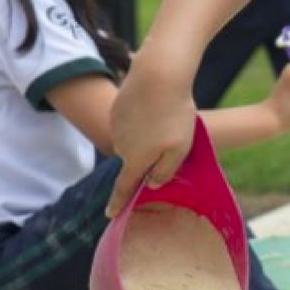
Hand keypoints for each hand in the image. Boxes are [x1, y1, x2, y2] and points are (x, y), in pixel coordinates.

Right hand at [106, 54, 198, 216]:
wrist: (158, 74)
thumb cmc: (174, 114)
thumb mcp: (180, 148)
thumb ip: (165, 171)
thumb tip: (151, 184)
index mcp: (136, 159)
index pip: (125, 187)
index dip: (118, 203)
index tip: (110, 215)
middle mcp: (121, 145)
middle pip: (135, 159)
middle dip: (149, 156)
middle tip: (171, 137)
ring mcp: (117, 125)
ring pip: (134, 139)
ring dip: (148, 134)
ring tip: (167, 118)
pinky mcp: (117, 108)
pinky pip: (131, 122)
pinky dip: (143, 119)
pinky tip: (156, 106)